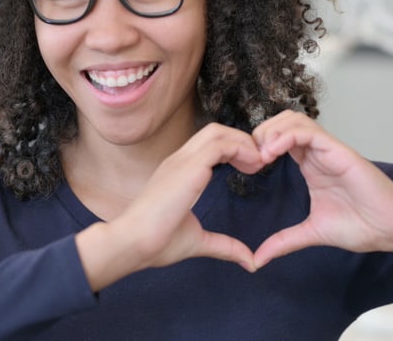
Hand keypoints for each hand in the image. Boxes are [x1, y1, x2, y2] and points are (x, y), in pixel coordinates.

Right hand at [77, 123, 267, 289]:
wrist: (133, 243)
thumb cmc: (156, 243)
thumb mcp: (198, 242)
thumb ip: (224, 246)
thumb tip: (249, 261)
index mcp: (178, 172)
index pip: (209, 145)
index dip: (234, 150)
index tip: (251, 169)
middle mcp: (179, 160)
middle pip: (215, 131)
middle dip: (242, 141)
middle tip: (260, 163)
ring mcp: (182, 160)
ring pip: (218, 131)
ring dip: (243, 142)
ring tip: (259, 163)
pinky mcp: (188, 166)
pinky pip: (220, 144)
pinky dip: (241, 149)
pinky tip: (253, 166)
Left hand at [252, 110, 392, 267]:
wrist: (390, 229)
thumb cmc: (360, 226)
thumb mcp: (311, 232)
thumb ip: (284, 241)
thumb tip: (259, 258)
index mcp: (309, 165)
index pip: (278, 139)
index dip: (258, 146)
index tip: (247, 168)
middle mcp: (317, 152)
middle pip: (282, 122)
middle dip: (260, 133)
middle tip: (250, 158)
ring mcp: (327, 149)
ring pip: (293, 120)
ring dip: (271, 131)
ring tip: (261, 155)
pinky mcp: (338, 150)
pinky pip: (308, 131)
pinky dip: (286, 136)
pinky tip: (273, 153)